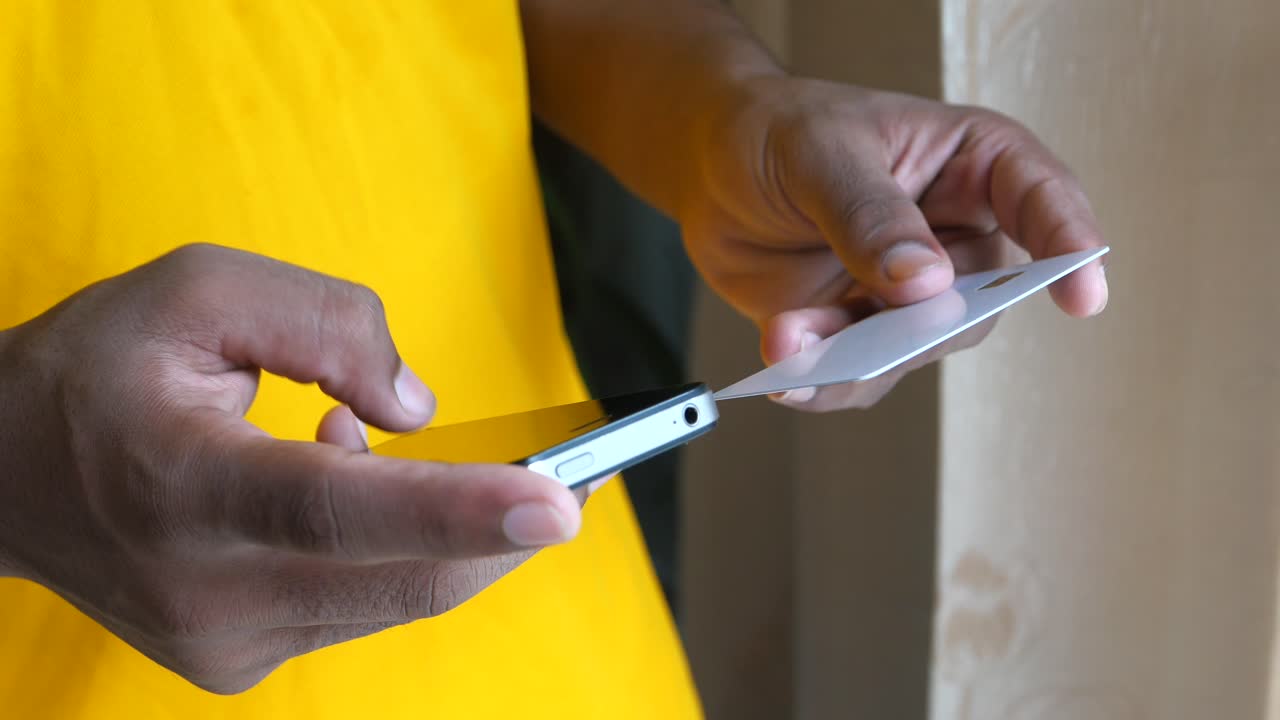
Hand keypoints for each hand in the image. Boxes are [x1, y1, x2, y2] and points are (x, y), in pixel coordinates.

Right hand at [0, 244, 581, 692]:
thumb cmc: (96, 370)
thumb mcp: (199, 291)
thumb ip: (325, 326)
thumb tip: (419, 408)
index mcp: (182, 487)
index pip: (335, 509)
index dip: (455, 507)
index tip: (559, 502)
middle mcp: (205, 590)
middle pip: (406, 577)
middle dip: (506, 529)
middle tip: (581, 474)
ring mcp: (224, 644)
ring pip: (398, 597)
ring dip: (443, 527)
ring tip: (377, 441)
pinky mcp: (240, 663)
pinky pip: (362, 605)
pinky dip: (390, 548)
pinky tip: (340, 483)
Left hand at [681, 76, 1108, 409]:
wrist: (708, 172)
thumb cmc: (775, 133)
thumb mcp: (819, 153)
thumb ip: (870, 215)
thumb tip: (926, 283)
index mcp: (969, 163)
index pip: (1040, 198)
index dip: (1069, 245)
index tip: (1081, 295)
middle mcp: (952, 236)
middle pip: (981, 301)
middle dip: (924, 324)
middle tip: (870, 326)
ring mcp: (907, 293)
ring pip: (914, 352)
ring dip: (852, 358)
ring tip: (788, 338)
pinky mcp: (859, 332)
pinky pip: (858, 376)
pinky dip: (819, 380)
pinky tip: (781, 366)